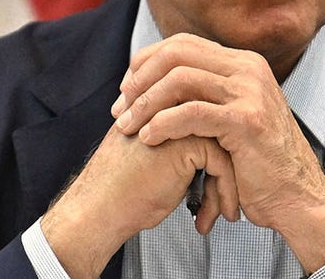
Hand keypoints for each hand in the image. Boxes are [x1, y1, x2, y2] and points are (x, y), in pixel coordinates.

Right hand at [41, 125, 238, 277]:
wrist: (98, 209)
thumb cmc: (119, 192)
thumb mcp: (152, 156)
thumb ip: (176, 144)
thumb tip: (210, 159)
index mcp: (161, 109)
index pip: (208, 126)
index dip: (217, 161)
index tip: (215, 191)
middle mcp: (173, 110)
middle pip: (221, 135)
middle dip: (227, 173)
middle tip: (227, 202)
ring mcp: (181, 123)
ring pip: (227, 149)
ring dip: (227, 187)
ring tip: (223, 213)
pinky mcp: (188, 142)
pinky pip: (222, 165)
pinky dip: (224, 194)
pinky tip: (210, 216)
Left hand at [110, 34, 324, 269]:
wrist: (295, 194)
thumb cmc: (258, 163)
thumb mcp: (235, 116)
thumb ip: (209, 95)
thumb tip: (161, 85)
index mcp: (244, 64)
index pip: (183, 43)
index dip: (146, 63)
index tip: (126, 92)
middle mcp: (249, 69)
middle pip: (177, 54)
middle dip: (139, 80)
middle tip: (120, 110)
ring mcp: (250, 92)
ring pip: (180, 79)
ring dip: (145, 103)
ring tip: (128, 127)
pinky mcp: (246, 120)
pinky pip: (192, 112)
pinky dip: (163, 124)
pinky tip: (149, 138)